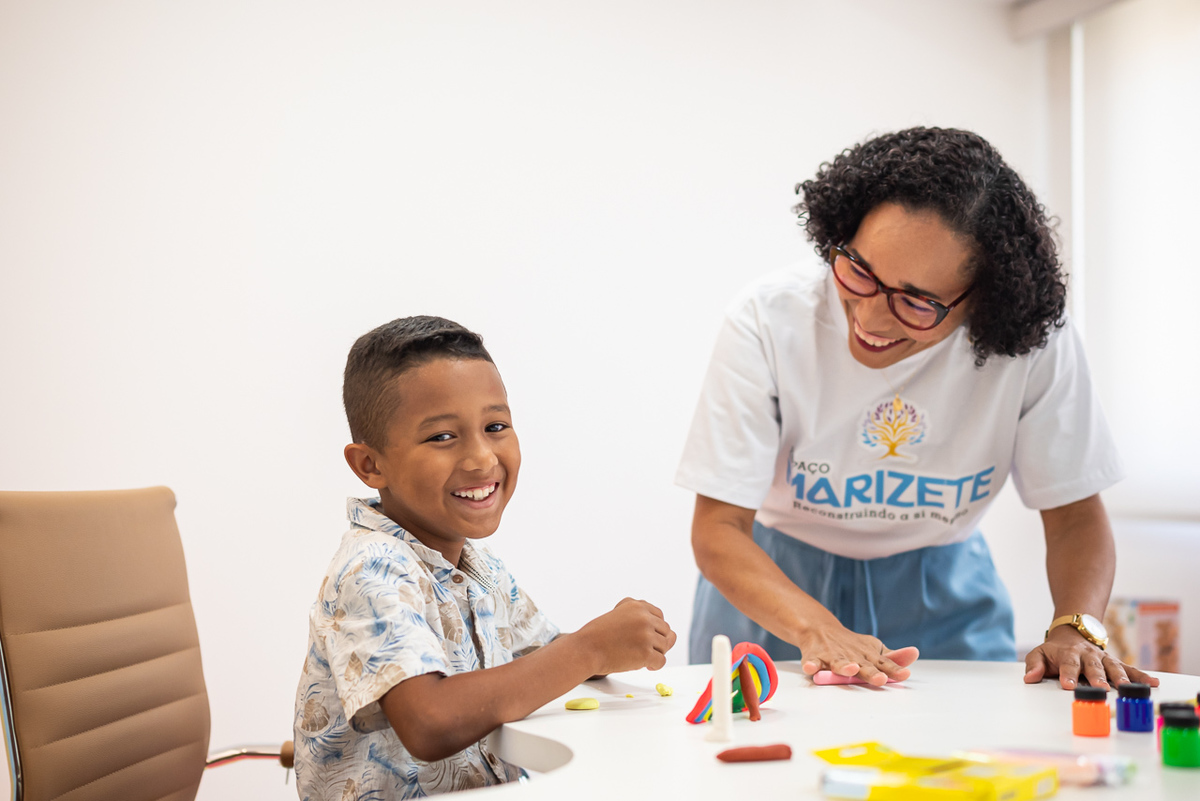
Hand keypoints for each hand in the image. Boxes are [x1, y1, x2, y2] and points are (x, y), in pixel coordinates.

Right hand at [575, 598, 676, 674]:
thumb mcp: (619, 616)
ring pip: (664, 647)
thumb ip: (643, 619)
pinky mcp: (646, 653)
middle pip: (665, 631)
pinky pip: (661, 661)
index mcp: (637, 606)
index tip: (640, 636)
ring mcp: (646, 635)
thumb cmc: (599, 635)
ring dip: (654, 653)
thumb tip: (673, 635)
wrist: (585, 650)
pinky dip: (654, 665)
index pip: (660, 617)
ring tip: (638, 656)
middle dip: (656, 642)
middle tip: (640, 649)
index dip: (653, 629)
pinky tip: (644, 665)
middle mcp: (644, 618)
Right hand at [797, 619, 918, 685]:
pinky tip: (811, 669)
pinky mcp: (814, 656)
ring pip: (838, 662)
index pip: (884, 664)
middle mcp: (851, 655)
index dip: (894, 669)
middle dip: (871, 672)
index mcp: (867, 655)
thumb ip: (892, 658)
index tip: (905, 674)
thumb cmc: (851, 645)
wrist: (818, 627)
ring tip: (850, 669)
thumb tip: (914, 654)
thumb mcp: (872, 649)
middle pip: (862, 665)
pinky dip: (811, 665)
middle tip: (880, 679)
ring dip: (844, 666)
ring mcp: (832, 656)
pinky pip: (812, 662)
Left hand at [1024, 627, 1159, 689]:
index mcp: (1067, 653)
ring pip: (1113, 667)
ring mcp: (1104, 658)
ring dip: (1120, 677)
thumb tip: (1029, 678)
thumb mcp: (1039, 653)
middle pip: (1092, 666)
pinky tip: (1153, 683)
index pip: (1067, 664)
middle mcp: (1088, 655)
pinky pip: (1130, 669)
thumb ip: (1034, 665)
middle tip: (1100, 687)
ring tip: (1126, 688)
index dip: (1068, 674)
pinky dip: (1142, 676)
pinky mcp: (1116, 663)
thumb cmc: (1055, 651)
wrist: (1072, 634)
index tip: (1068, 685)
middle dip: (1096, 677)